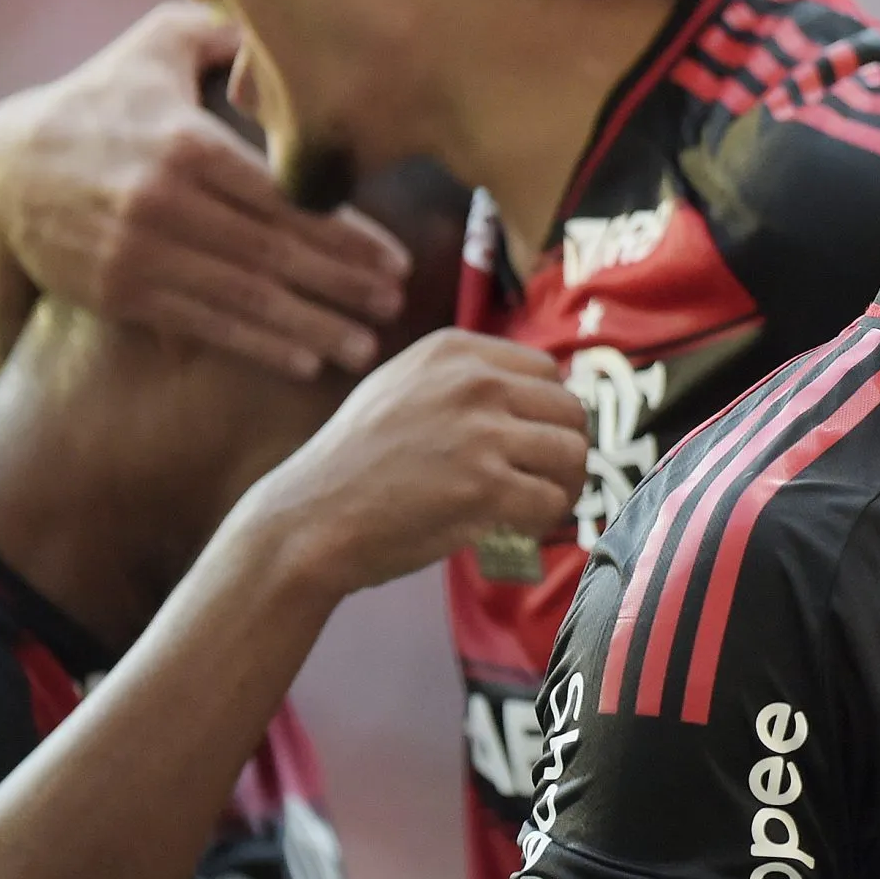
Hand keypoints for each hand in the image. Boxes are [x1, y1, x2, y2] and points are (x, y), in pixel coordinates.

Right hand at [0, 0, 409, 378]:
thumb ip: (223, 35)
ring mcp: (140, 254)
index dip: (344, 235)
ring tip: (364, 345)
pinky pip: (202, 323)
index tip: (396, 260)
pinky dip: (257, 345)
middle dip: (342, 284)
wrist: (4, 168)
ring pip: (243, 297)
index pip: (282, 198)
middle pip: (272, 252)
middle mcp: (164, 204)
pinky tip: (304, 361)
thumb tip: (287, 34)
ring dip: (310, 326)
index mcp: (186, 145)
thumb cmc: (102, 99)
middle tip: (396, 303)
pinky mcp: (121, 292)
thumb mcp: (156, 48)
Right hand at [245, 328, 587, 597]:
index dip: (545, 413)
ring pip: (573, 454)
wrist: (307, 519)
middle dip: (562, 450)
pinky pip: (552, 500)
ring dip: (563, 486)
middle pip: (570, 410)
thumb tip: (531, 396)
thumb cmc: (352, 464)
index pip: (546, 371)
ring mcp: (482, 432)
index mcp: (454, 350)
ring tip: (535, 504)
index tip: (529, 443)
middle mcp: (474, 381)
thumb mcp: (400, 387)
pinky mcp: (486, 486)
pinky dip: (543, 520)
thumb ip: (460, 380)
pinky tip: (518, 528)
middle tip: (542, 480)